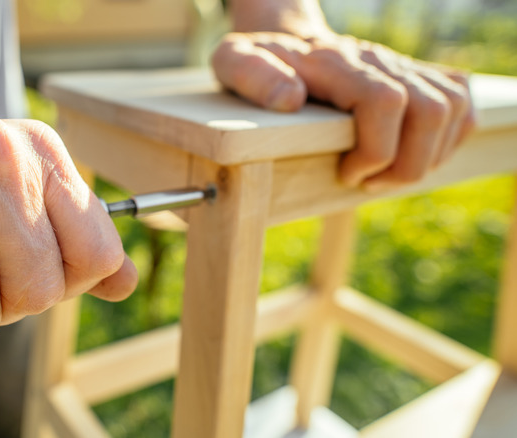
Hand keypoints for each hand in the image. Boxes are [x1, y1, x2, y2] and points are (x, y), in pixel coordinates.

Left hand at [211, 31, 475, 190]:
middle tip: (365, 182)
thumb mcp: (234, 63)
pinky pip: (460, 104)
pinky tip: (412, 156)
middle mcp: (377, 60)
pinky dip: (448, 139)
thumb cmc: (258, 63)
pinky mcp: (417, 77)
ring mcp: (401, 67)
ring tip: (386, 175)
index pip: (385, 101)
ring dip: (427, 157)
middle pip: (431, 110)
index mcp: (336, 63)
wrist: (287, 43)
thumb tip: (290, 99)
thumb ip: (253, 77)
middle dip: (405, 164)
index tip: (346, 173)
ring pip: (452, 109)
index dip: (375, 150)